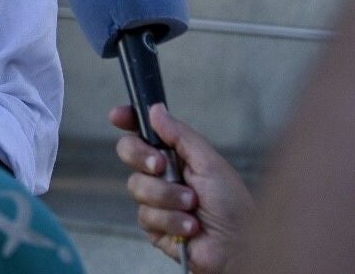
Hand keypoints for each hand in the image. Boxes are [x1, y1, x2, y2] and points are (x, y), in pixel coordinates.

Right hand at [110, 104, 253, 273]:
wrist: (236, 246)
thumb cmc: (232, 205)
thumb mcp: (210, 163)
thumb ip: (181, 135)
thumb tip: (155, 110)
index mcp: (176, 154)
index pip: (145, 131)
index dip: (128, 120)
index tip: (118, 116)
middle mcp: (162, 174)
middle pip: (129, 152)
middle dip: (142, 157)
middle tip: (161, 165)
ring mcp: (156, 200)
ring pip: (137, 186)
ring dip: (167, 196)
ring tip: (192, 205)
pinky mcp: (154, 226)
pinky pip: (146, 215)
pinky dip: (171, 220)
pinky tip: (190, 226)